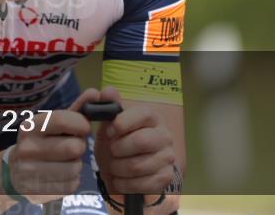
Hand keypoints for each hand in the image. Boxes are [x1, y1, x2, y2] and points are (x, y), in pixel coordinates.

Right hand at [6, 88, 101, 202]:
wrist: (13, 171)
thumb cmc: (41, 141)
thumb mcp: (54, 124)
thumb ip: (77, 108)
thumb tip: (96, 93)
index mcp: (30, 127)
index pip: (63, 119)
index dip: (81, 124)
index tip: (84, 128)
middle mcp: (27, 148)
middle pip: (73, 147)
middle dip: (79, 147)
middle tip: (72, 148)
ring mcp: (30, 172)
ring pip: (75, 168)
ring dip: (77, 166)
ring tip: (66, 162)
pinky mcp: (38, 192)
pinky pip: (71, 185)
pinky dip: (72, 181)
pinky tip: (61, 176)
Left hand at [93, 87, 177, 201]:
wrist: (123, 168)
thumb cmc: (117, 140)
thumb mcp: (109, 123)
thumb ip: (109, 105)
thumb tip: (107, 91)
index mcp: (152, 117)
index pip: (143, 114)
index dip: (123, 123)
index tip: (109, 131)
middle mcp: (164, 135)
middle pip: (142, 141)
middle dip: (118, 150)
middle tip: (112, 151)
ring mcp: (168, 157)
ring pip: (138, 165)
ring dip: (118, 169)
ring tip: (114, 166)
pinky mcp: (166, 177)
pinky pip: (143, 184)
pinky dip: (125, 184)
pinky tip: (120, 179)